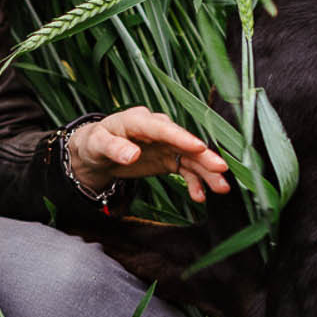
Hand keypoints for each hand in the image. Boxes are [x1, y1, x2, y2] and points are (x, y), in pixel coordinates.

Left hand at [67, 106, 232, 202]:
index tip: (199, 147)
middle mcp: (157, 130)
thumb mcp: (97, 145)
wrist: (95, 154)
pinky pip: (185, 169)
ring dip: (206, 171)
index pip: (162, 128)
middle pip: (183, 142)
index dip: (181, 137)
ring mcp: (165, 144)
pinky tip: (200, 196)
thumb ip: (113, 148)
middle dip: (203, 156)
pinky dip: (194, 181)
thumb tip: (131, 154)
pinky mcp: (168, 158)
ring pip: (190, 157)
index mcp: (139, 120)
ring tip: (221, 188)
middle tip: (221, 169)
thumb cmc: (94, 143)